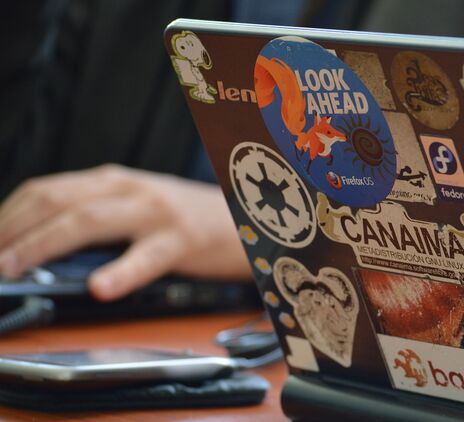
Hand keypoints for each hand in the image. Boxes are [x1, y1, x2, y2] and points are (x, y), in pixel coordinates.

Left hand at [0, 164, 251, 300]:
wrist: (245, 217)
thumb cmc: (186, 217)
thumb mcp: (136, 203)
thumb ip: (95, 212)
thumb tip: (37, 242)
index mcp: (113, 180)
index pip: (45, 189)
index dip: (7, 214)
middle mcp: (129, 189)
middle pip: (55, 200)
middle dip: (11, 230)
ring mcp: (155, 212)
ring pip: (87, 221)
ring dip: (41, 244)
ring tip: (13, 267)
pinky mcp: (181, 239)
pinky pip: (146, 257)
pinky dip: (120, 273)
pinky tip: (100, 288)